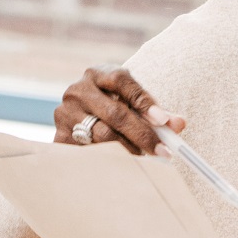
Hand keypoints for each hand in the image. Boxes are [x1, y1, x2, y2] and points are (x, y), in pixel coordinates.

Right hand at [53, 65, 185, 154]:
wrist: (81, 117)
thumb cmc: (115, 106)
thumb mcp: (134, 102)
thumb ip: (157, 112)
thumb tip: (179, 124)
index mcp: (98, 73)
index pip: (122, 81)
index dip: (145, 101)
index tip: (164, 121)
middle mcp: (78, 90)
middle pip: (115, 113)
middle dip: (143, 134)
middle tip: (163, 150)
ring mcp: (65, 113)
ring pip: (103, 136)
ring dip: (129, 149)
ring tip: (145, 156)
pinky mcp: (59, 136)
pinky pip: (90, 152)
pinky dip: (111, 159)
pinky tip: (125, 163)